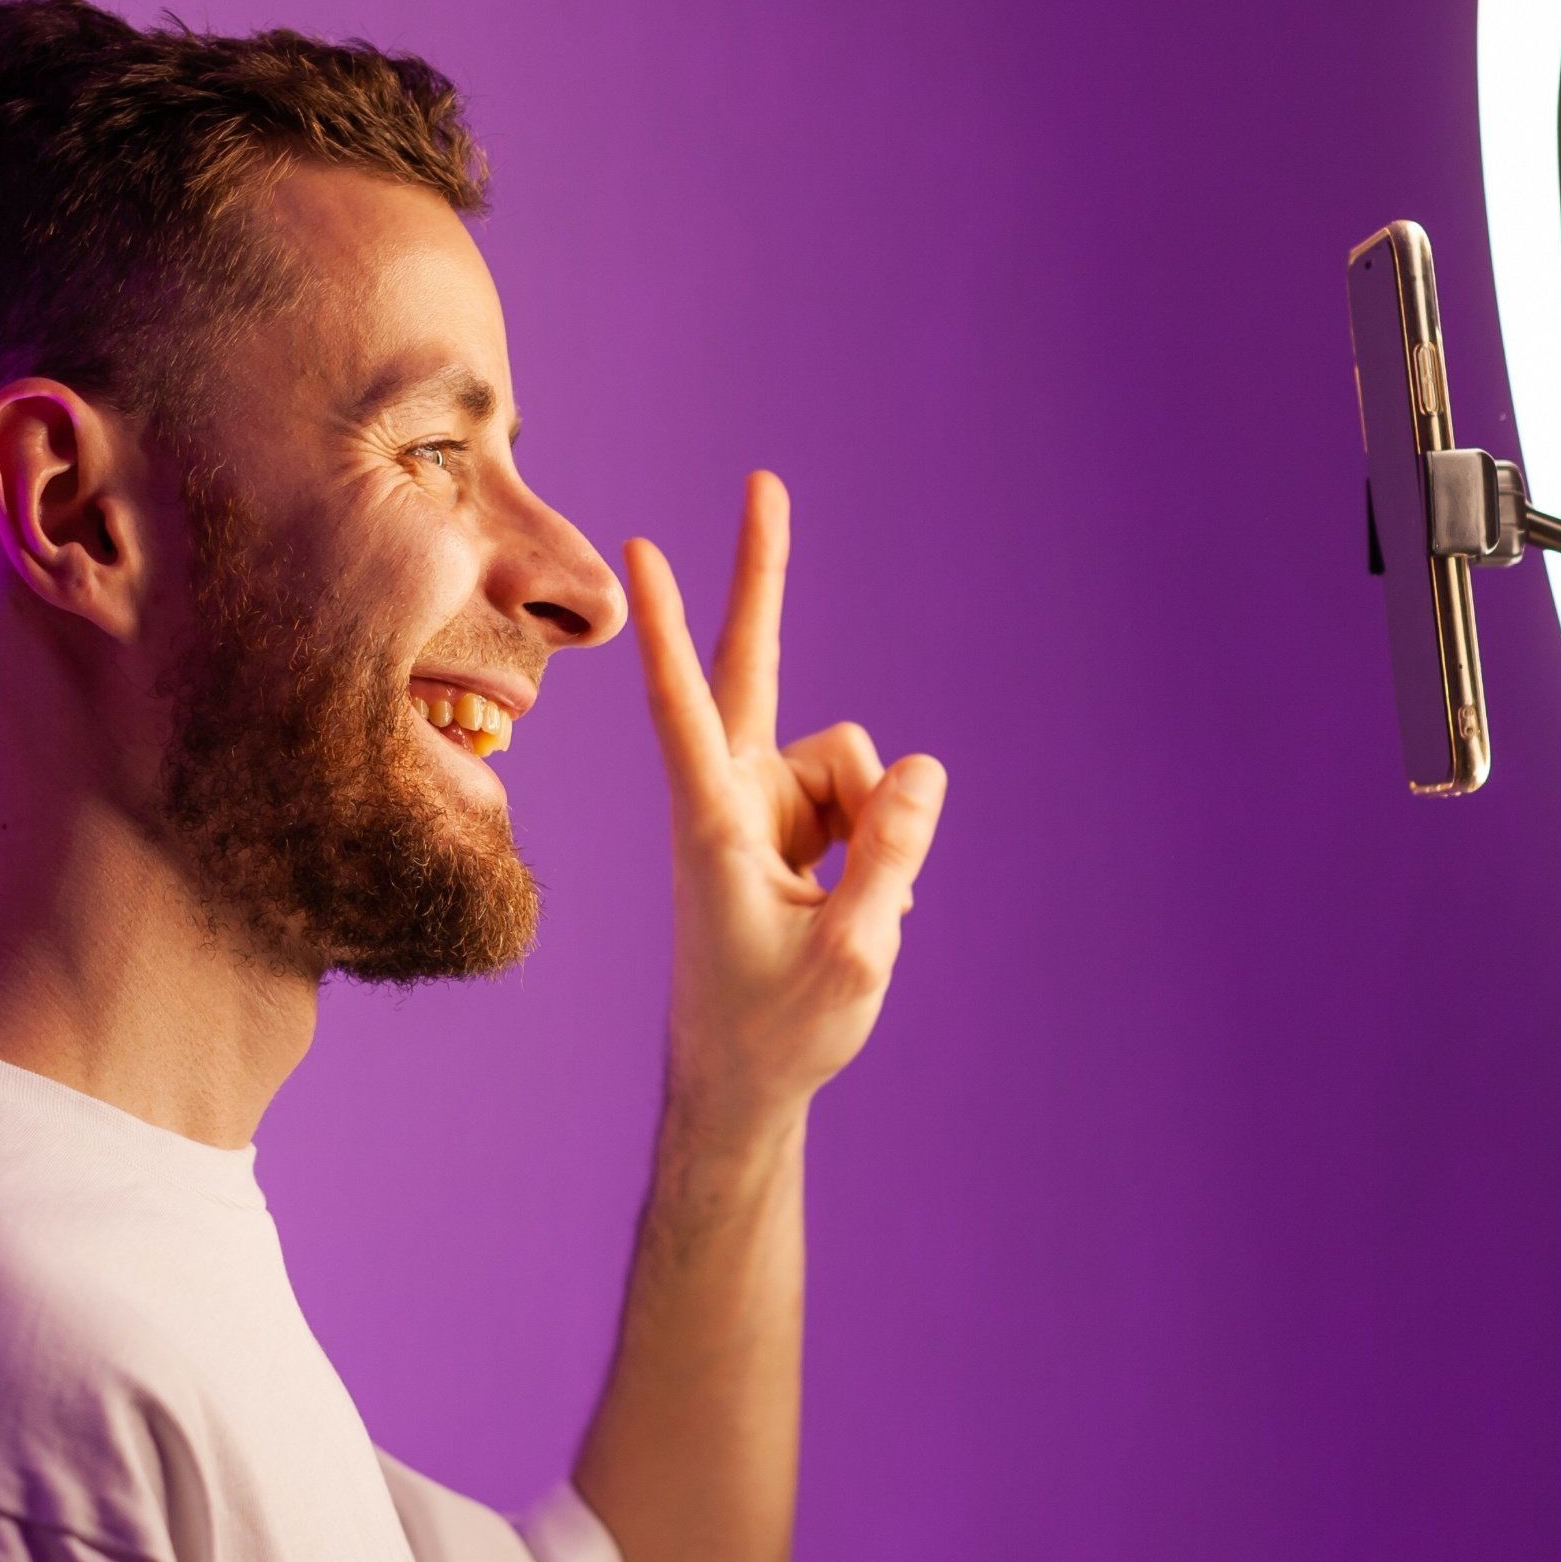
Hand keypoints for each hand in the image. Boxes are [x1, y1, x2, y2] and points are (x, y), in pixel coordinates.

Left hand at [625, 472, 946, 1140]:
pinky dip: (881, 848)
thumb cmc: (779, 1029)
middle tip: (765, 481)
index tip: (638, 554)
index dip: (668, 630)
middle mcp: (735, 799)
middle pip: (753, 666)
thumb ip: (890, 858)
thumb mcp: (854, 957)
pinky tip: (857, 909)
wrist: (745, 1080)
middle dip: (762, 575)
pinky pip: (869, 801)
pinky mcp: (795, 826)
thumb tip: (922, 765)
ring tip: (852, 915)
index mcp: (713, 827)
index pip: (685, 709)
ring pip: (857, 765)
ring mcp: (767, 808)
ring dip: (878, 830)